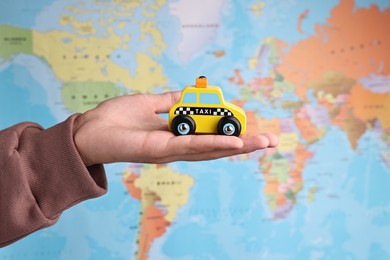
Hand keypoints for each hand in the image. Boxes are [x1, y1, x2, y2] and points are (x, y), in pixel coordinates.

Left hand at [73, 92, 277, 165]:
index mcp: (176, 135)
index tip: (249, 125)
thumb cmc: (115, 119)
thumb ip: (169, 101)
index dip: (231, 132)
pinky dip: (214, 146)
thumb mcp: (148, 104)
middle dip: (244, 144)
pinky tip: (234, 144)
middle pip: (216, 147)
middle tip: (271, 140)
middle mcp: (178, 147)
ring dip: (237, 146)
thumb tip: (187, 93)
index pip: (210, 136)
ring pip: (210, 150)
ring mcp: (172, 151)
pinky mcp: (162, 150)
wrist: (90, 130)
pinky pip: (192, 147)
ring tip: (263, 142)